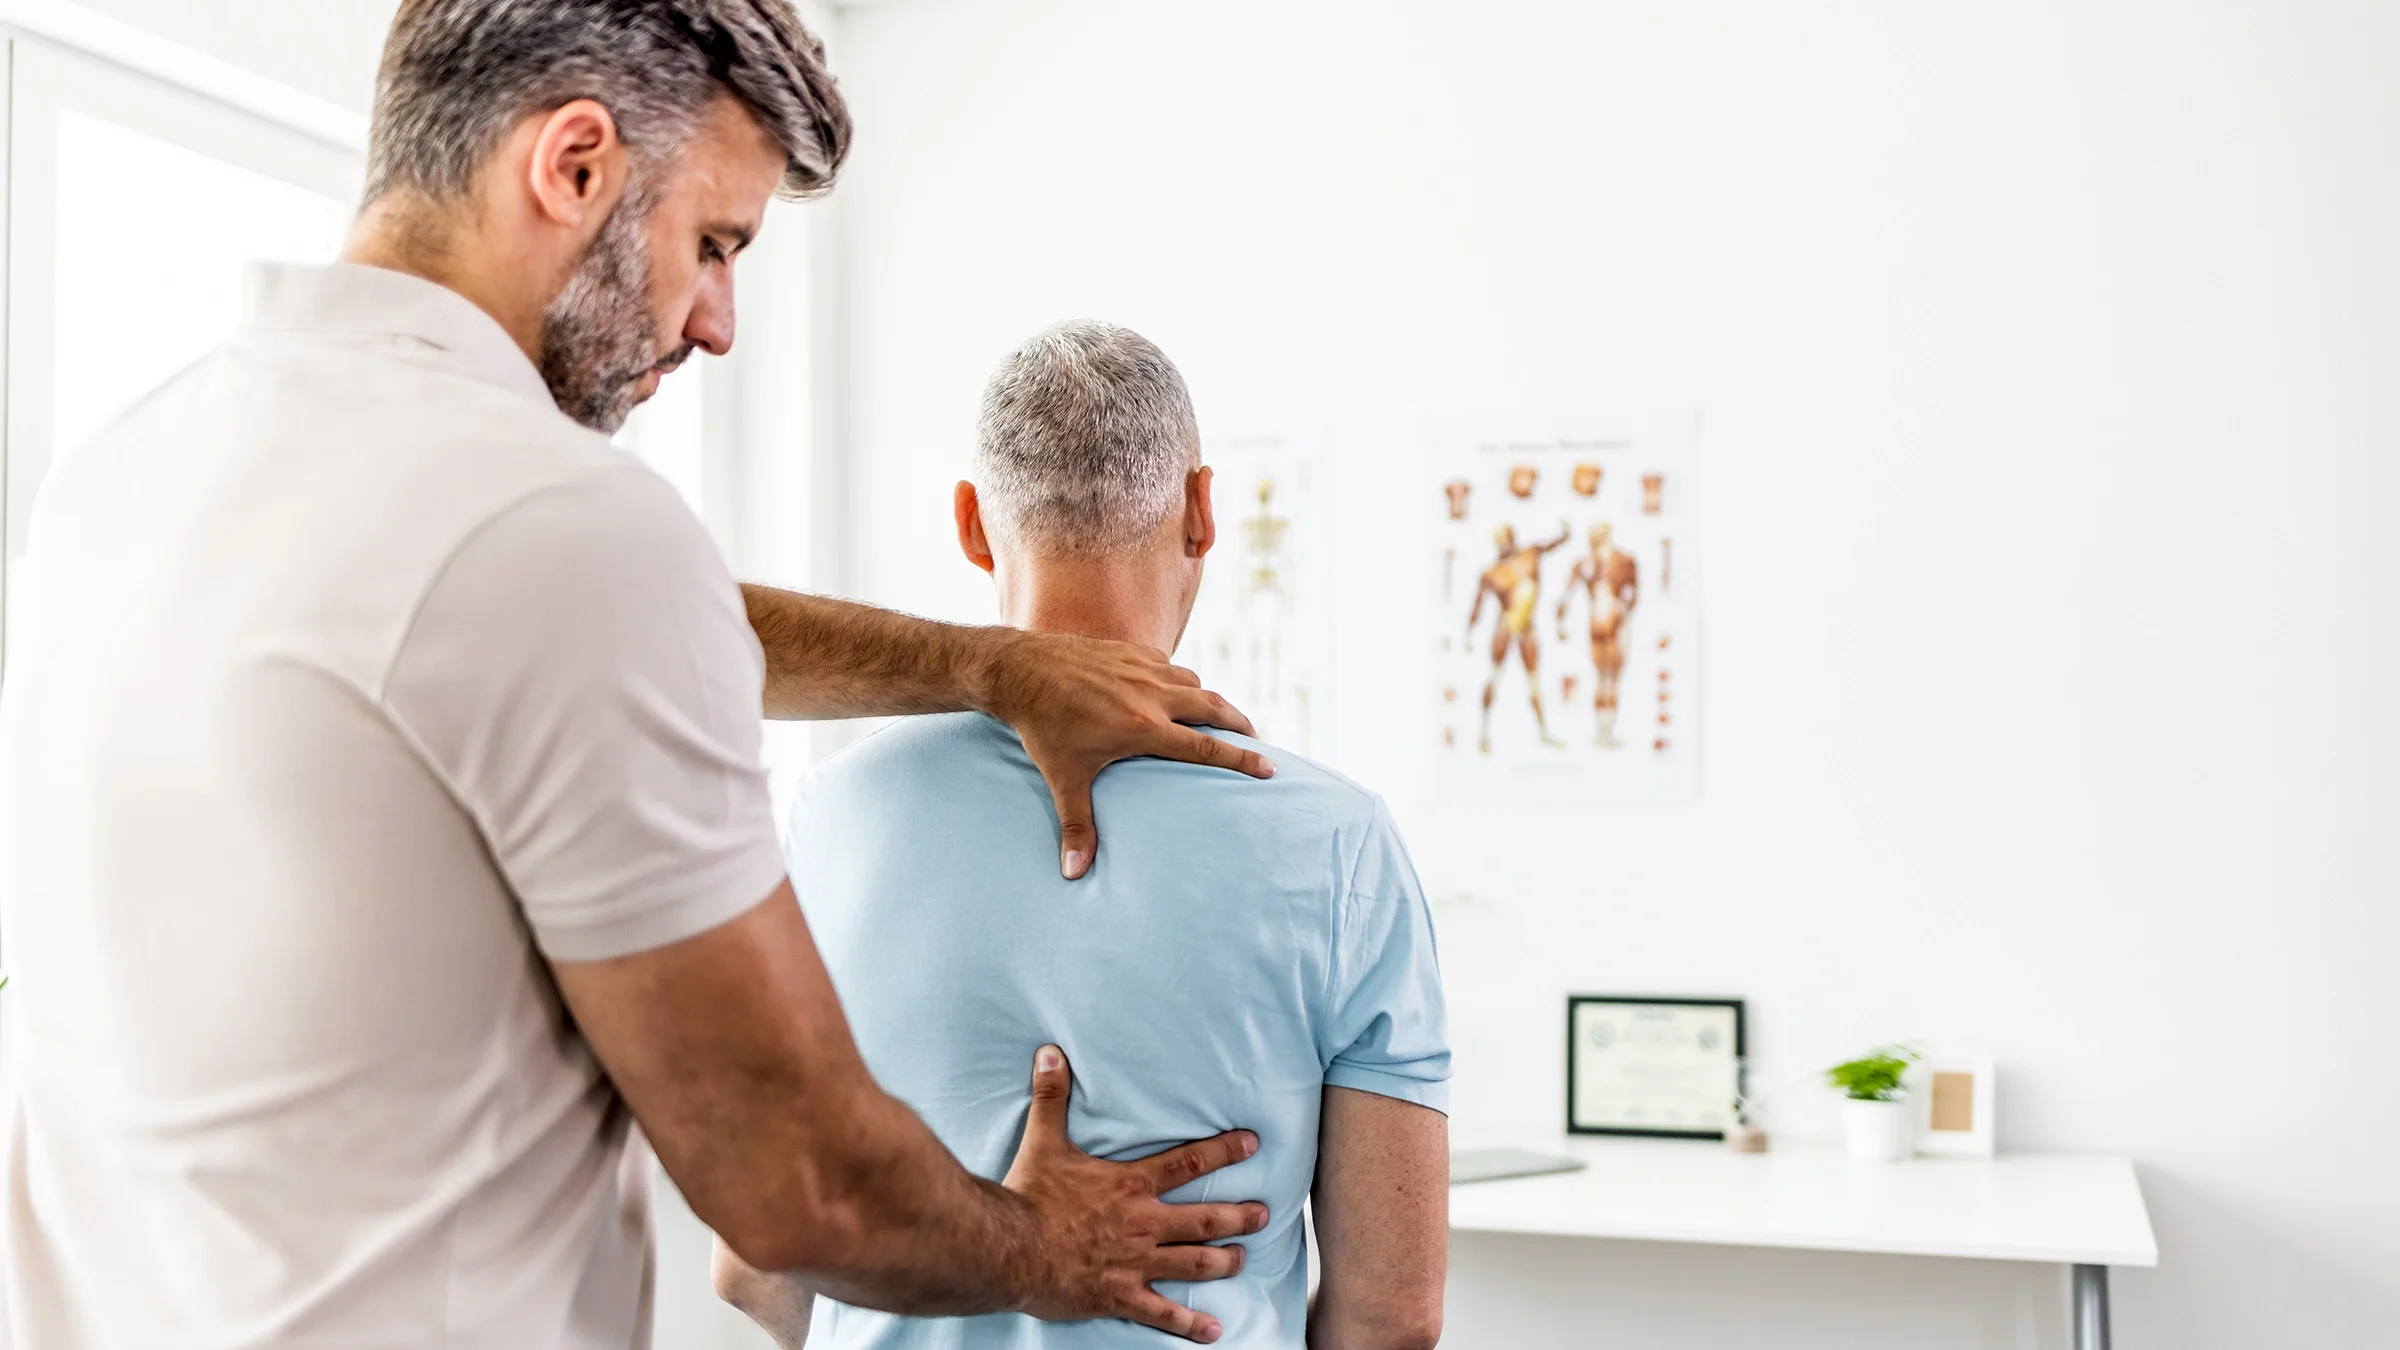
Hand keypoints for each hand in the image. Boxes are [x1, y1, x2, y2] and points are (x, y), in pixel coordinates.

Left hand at [980, 630, 1272, 877]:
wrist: (1021, 669)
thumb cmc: (1043, 727)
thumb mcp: (1063, 778)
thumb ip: (1076, 826)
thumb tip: (1074, 875)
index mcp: (1143, 728)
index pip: (1205, 746)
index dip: (1242, 758)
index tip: (1271, 767)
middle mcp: (1151, 694)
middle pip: (1214, 707)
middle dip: (1240, 724)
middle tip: (1258, 738)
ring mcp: (1142, 668)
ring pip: (1193, 682)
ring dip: (1208, 700)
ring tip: (1216, 716)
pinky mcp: (1130, 650)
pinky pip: (1168, 665)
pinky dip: (1178, 680)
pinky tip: (1172, 692)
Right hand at [1003, 1046, 1267, 1342]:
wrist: (1009, 1249)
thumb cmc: (1028, 1196)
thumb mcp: (1043, 1141)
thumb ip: (1052, 1097)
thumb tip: (1051, 1052)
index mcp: (1130, 1185)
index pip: (1188, 1162)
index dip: (1224, 1151)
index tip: (1253, 1144)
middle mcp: (1143, 1224)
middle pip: (1205, 1219)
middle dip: (1239, 1216)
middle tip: (1264, 1213)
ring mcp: (1135, 1263)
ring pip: (1194, 1263)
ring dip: (1224, 1261)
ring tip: (1245, 1259)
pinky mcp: (1121, 1296)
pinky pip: (1162, 1314)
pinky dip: (1189, 1325)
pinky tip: (1214, 1331)